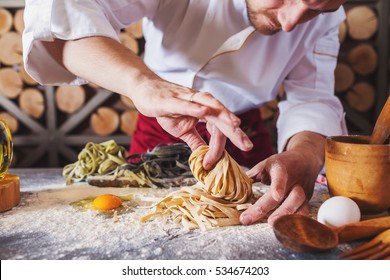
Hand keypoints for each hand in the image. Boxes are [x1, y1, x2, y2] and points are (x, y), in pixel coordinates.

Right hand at [131, 80, 252, 168]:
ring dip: (223, 115)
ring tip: (235, 125)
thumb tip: (205, 158)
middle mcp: (201, 103)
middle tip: (247, 146)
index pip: (218, 130)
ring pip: (210, 107)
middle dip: (235, 132)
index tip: (212, 164)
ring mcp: (188, 99)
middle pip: (222, 117)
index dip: (217, 148)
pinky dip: (197, 107)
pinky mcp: (173, 98)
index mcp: (205, 111)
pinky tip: (205, 111)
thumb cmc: (165, 108)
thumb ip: (196, 141)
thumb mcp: (182, 130)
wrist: (145, 91)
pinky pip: (187, 103)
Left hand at [240, 132, 325, 225]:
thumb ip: (252, 175)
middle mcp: (293, 180)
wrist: (306, 159)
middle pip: (285, 196)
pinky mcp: (307, 200)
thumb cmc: (281, 163)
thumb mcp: (266, 164)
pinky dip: (297, 223)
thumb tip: (234, 186)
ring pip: (299, 205)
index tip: (276, 196)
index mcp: (281, 168)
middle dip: (270, 209)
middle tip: (254, 220)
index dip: (279, 186)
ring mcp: (302, 191)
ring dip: (286, 217)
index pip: (280, 176)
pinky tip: (286, 231)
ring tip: (273, 226)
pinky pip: (304, 213)